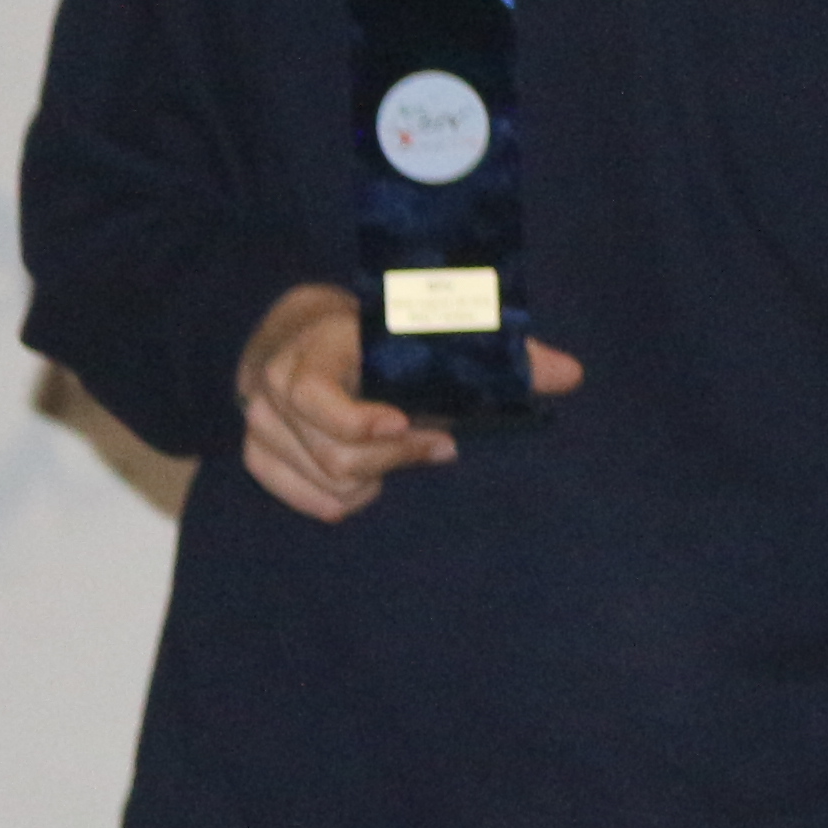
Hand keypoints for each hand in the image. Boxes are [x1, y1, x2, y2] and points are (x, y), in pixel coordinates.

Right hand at [235, 283, 581, 521]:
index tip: (406, 424)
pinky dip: (345, 497)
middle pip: (338, 456)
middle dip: (396, 456)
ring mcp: (257, 426)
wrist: (295, 330)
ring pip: (329, 483)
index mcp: (312, 351)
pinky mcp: (256, 455)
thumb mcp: (423, 327)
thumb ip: (497, 352)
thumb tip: (571, 374)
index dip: (362, 423)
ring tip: (404, 448)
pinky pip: (307, 500)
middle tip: (437, 441)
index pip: (317, 399)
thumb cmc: (373, 330)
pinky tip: (371, 476)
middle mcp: (271, 390)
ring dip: (377, 477)